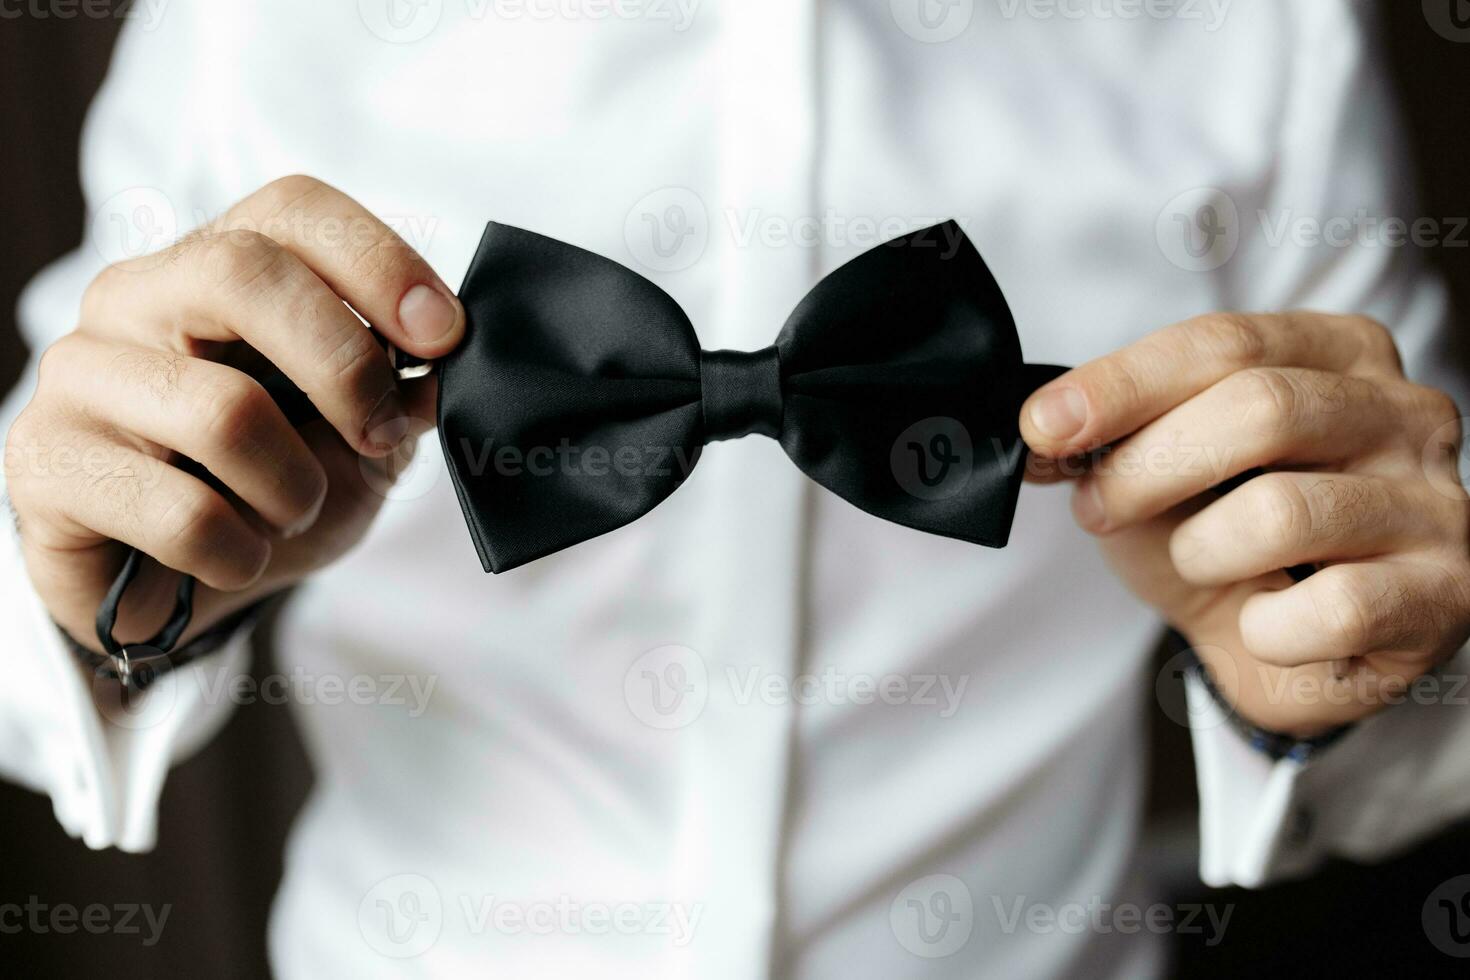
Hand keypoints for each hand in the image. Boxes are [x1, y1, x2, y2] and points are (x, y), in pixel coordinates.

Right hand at [4, 176, 463, 652]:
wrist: (189, 584)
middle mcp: (136, 299)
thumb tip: (446, 363)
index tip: (445, 337)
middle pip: (242, 272)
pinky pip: (178, 511)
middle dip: (343, 365)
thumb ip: (402, 389)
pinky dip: (240, 551)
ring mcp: (79, 375)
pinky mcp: (43, 464)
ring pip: (221, 410)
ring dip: (294, 486)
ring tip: (292, 511)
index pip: (292, 208)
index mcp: (217, 267)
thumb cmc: (272, 488)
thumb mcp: (363, 435)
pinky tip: (236, 555)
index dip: (379, 262)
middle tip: (380, 437)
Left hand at [1020, 313, 1469, 736]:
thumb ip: (1110, 441)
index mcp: (1337, 354)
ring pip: (1281, 511)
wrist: (1298, 648)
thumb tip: (1043, 429)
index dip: (1123, 384)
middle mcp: (1404, 413)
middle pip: (1259, 409)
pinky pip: (1328, 608)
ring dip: (1200, 552)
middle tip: (1099, 509)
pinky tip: (1264, 623)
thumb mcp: (1160, 476)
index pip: (1224, 343)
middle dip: (1150, 466)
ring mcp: (1438, 502)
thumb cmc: (1231, 543)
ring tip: (1200, 566)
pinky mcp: (1450, 593)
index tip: (1045, 426)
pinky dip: (1265, 628)